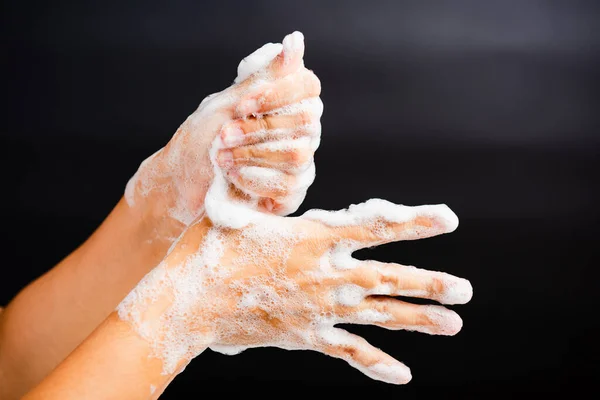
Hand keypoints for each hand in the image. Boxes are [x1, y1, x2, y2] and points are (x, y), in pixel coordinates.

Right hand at [117, 199, 471, 383]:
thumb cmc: (207, 250)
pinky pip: (350, 352)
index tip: (448, 219)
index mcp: (313, 236)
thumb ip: (258, 188)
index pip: (376, 225)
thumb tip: (249, 152)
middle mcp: (325, 274)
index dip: (415, 222)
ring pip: (380, 316)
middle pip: (390, 279)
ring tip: (453, 325)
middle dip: (431, 284)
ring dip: (419, 320)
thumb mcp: (236, 210)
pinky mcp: (307, 336)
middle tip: (466, 291)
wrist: (188, 303)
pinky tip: (403, 375)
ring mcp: (319, 308)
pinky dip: (377, 364)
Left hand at [125, 31, 321, 236]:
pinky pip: (287, 185)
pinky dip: (254, 179)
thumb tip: (296, 40)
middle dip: (258, 130)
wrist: (180, 184)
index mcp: (287, 103)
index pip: (308, 87)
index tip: (243, 105)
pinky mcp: (290, 193)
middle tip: (224, 136)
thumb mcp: (227, 103)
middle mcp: (300, 132)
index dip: (279, 94)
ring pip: (296, 155)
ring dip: (252, 155)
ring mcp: (298, 164)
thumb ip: (264, 76)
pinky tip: (233, 178)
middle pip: (305, 122)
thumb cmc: (202, 140)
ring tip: (222, 157)